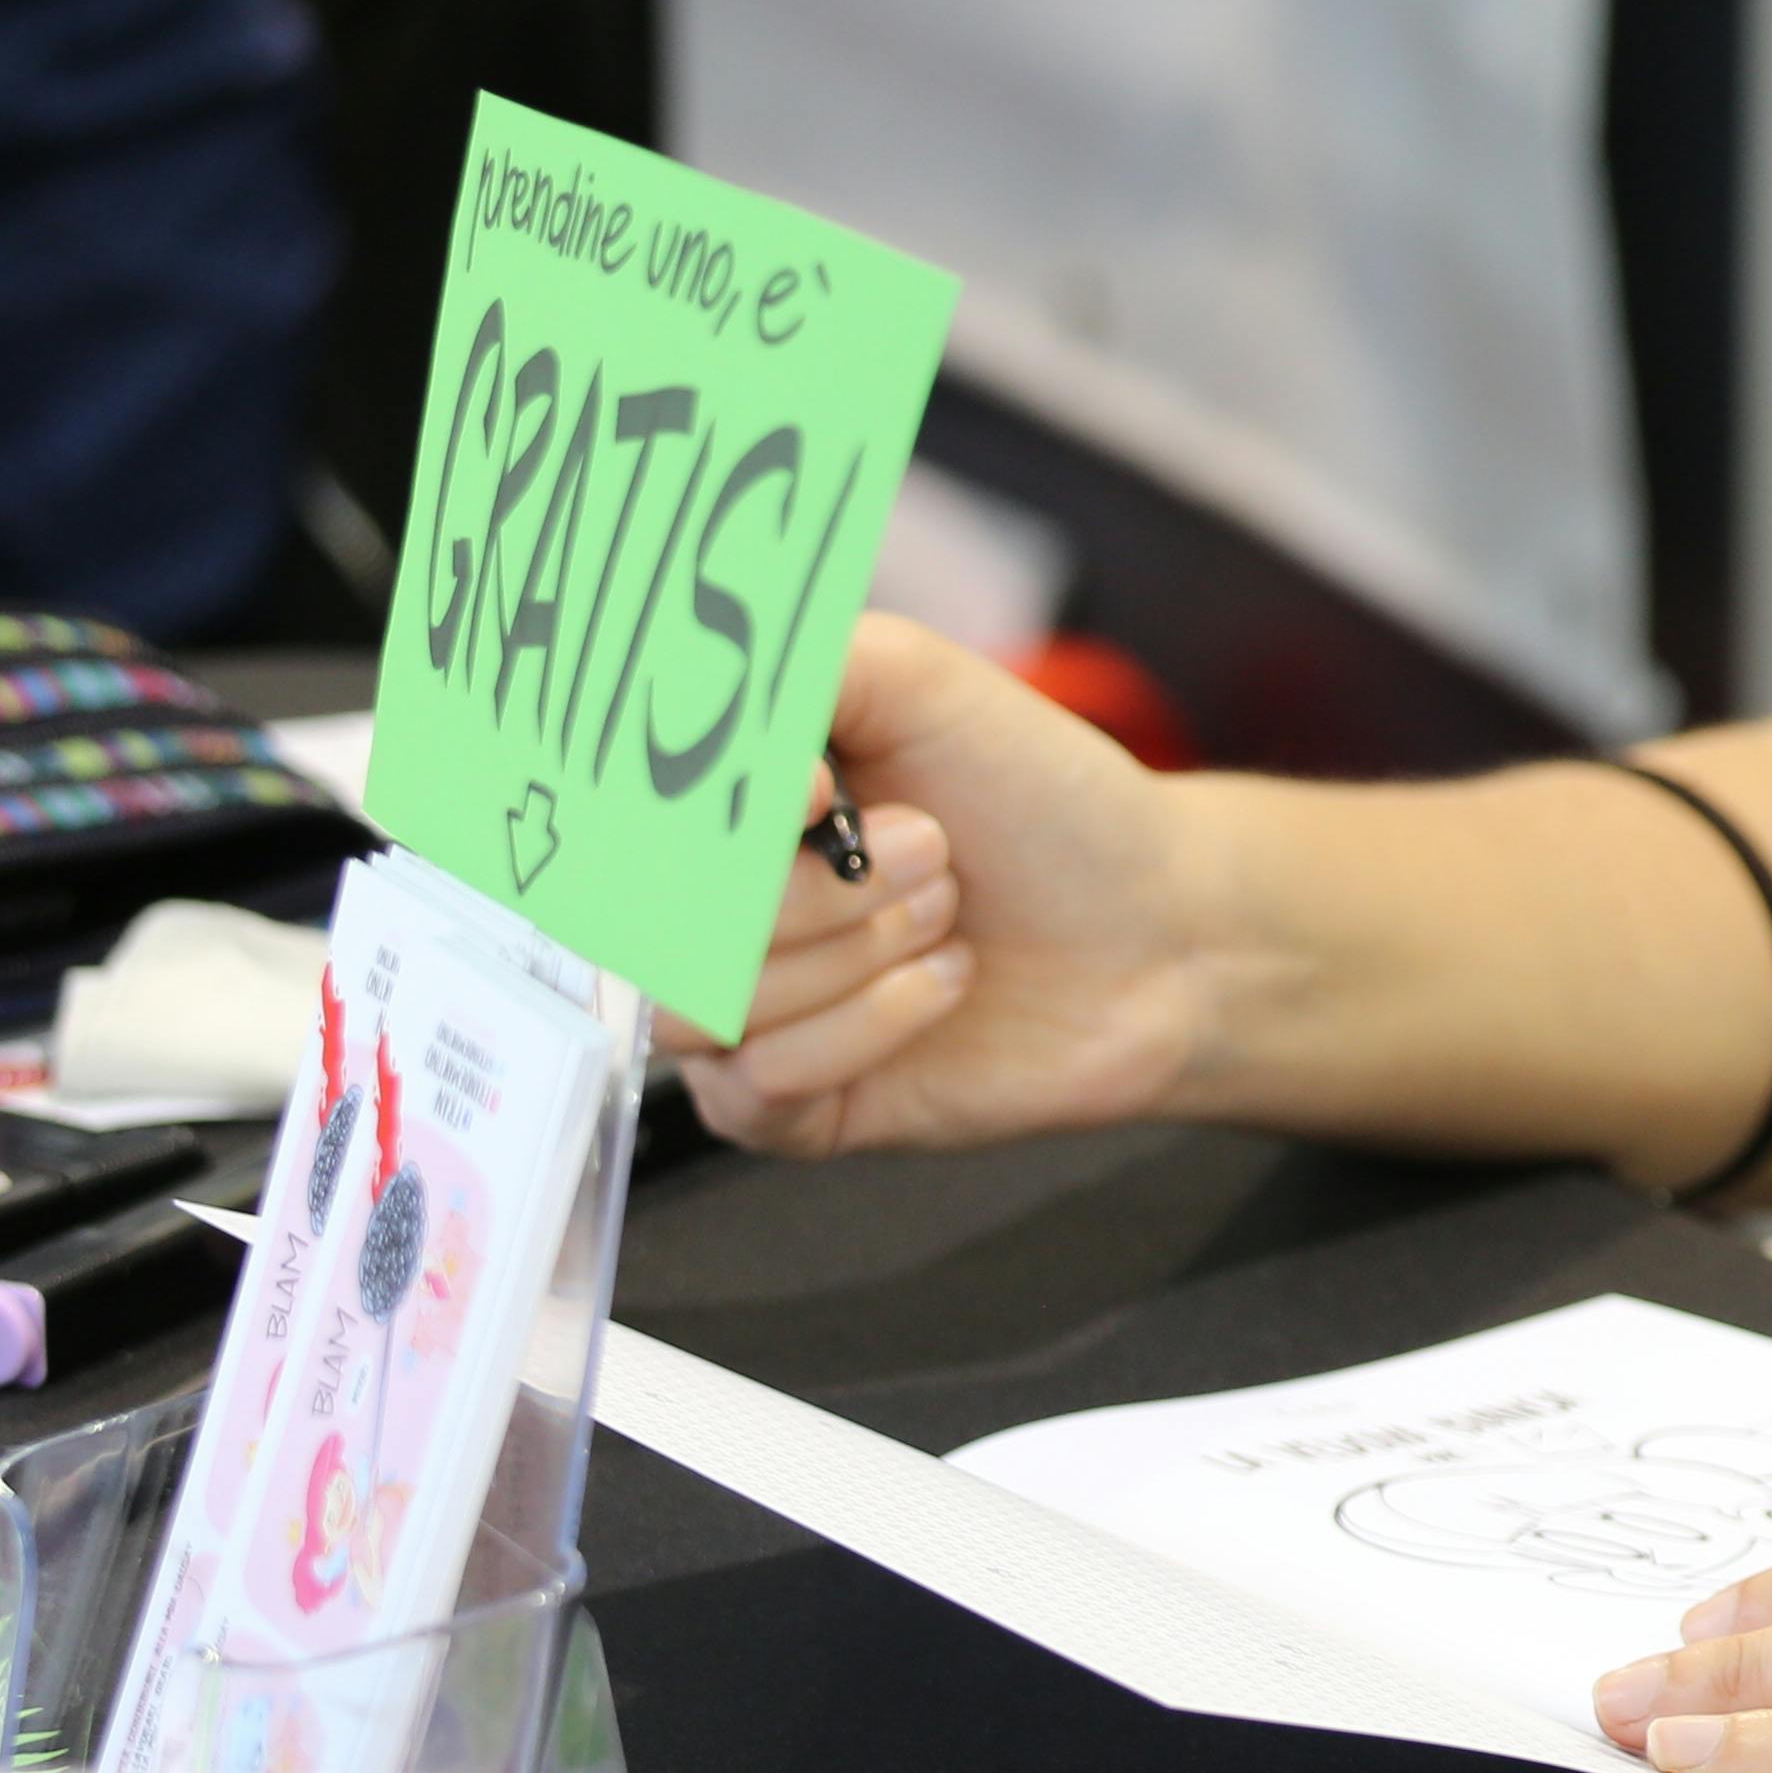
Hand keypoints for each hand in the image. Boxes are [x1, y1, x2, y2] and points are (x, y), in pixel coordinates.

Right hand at [660, 615, 1223, 1154]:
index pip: (613, 826)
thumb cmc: (1042, 797)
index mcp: (718, 811)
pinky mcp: (793, 1109)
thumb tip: (700, 719)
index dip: (694, 820)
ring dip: (849, 953)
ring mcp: (747, 1013)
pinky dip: (866, 1027)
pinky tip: (944, 985)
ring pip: (701, 1009)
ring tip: (946, 915)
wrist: (1158, 921)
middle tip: (931, 847)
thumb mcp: (922, 684)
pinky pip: (758, 1089)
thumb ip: (792, 664)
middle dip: (810, 888)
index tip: (816, 792)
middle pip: (650, 925)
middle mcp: (713, 912)